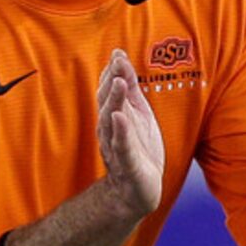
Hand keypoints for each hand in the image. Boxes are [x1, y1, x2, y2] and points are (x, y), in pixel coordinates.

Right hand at [97, 49, 163, 217]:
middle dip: (111, 82)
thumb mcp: (137, 113)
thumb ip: (130, 88)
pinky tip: (120, 118)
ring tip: (118, 82)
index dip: (113, 72)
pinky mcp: (127, 165)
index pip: (109, 91)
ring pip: (111, 122)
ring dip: (114, 101)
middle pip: (107, 102)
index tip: (118, 53)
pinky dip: (121, 132)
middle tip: (117, 62)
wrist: (137, 191)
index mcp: (114, 117)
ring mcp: (117, 148)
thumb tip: (121, 58)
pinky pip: (122, 147)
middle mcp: (110, 131)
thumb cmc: (138, 150)